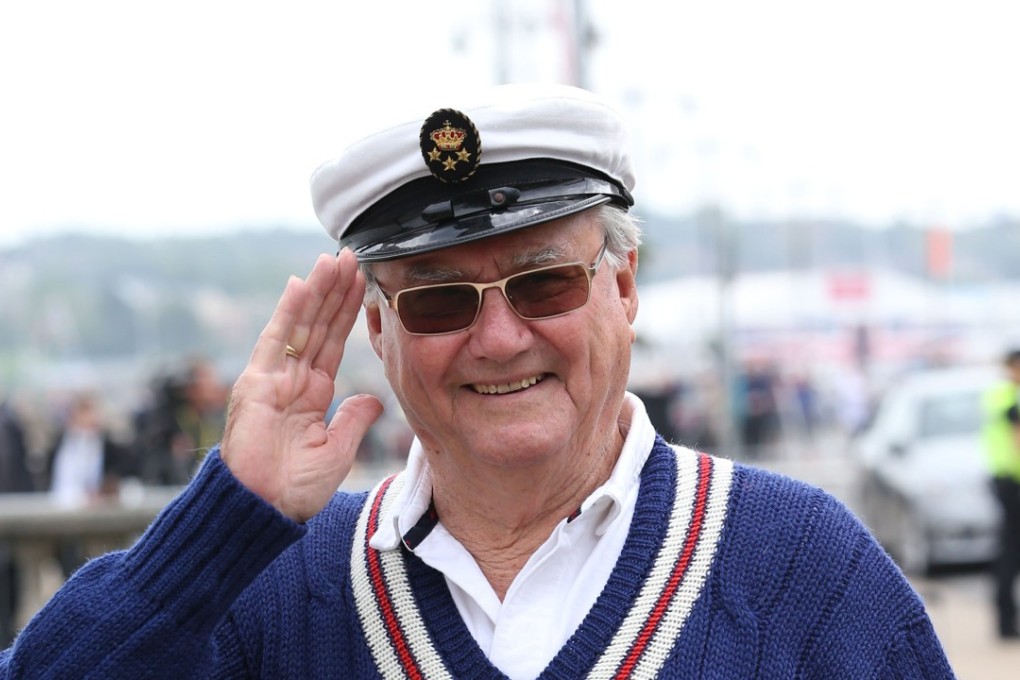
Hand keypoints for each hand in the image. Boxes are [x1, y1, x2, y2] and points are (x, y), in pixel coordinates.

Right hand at [220, 249, 383, 521]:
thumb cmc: (295, 489)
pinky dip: (288, 310)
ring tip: (334, 259)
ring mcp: (272, 378)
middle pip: (318, 325)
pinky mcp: (255, 382)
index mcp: (312, 394)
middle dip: (335, 291)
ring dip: (317, 291)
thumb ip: (354, 419)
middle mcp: (292, 379)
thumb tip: (373, 399)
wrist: (263, 510)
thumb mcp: (338, 450)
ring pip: (300, 325)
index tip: (363, 283)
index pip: (333, 342)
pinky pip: (275, 340)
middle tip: (351, 256)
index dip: (348, 312)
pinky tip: (303, 283)